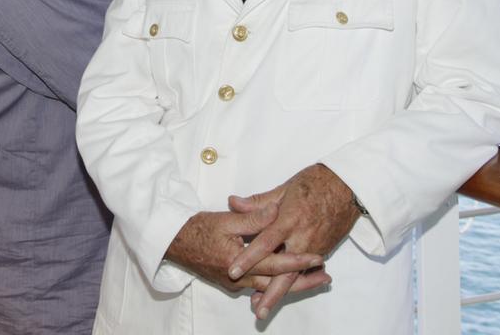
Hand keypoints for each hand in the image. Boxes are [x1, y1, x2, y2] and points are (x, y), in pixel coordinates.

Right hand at [165, 204, 329, 293]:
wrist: (174, 243)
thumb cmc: (198, 228)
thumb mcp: (226, 219)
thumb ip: (253, 217)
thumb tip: (275, 211)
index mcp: (239, 262)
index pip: (275, 263)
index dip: (297, 260)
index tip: (317, 258)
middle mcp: (238, 279)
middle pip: (277, 284)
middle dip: (303, 282)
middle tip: (325, 278)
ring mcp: (235, 283)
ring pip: (269, 287)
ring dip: (291, 284)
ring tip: (314, 280)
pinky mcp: (232, 282)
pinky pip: (258, 286)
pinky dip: (274, 284)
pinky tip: (287, 280)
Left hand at [228, 164, 359, 317]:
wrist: (346, 186)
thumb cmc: (314, 183)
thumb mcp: (284, 188)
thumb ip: (259, 202)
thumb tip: (233, 202)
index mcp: (290, 218)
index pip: (266, 242)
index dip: (249, 257)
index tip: (233, 270)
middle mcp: (303, 236)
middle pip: (284, 270)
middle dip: (270, 291)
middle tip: (256, 308)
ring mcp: (315, 246)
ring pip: (296, 275)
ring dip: (280, 292)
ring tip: (264, 306)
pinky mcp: (323, 250)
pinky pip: (307, 271)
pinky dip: (295, 283)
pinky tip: (283, 292)